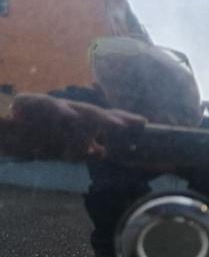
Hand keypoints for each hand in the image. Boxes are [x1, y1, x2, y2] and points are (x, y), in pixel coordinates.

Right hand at [0, 93, 145, 160]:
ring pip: (80, 112)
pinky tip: (73, 118)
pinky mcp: (33, 104)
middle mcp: (70, 111)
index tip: (145, 124)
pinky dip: (63, 113)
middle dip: (119, 119)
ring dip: (100, 119)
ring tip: (118, 126)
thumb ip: (83, 149)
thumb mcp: (62, 146)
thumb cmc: (33, 134)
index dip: (125, 120)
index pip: (105, 120)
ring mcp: (53, 107)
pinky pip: (50, 109)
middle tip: (138, 124)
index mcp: (78, 120)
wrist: (0, 125)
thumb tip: (104, 152)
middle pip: (99, 114)